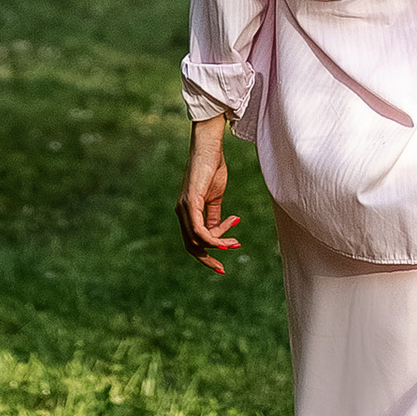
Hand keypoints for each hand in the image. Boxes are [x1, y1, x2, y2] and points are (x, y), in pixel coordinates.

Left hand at [179, 117, 241, 269]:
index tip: (225, 257)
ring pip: (197, 240)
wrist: (209, 147)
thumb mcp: (214, 197)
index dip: (207, 254)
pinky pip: (199, 230)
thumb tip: (217, 234)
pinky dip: (214, 238)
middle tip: (223, 268)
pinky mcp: (190, 202)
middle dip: (208, 259)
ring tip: (235, 240)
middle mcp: (181, 212)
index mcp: (186, 212)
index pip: (192, 241)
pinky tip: (228, 238)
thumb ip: (214, 216)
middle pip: (191, 246)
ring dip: (219, 244)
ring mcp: (184, 208)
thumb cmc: (212, 168)